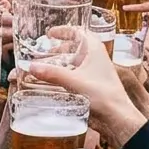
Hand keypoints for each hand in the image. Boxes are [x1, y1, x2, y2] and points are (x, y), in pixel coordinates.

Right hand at [21, 38, 148, 148]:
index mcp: (95, 50)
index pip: (80, 32)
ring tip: (45, 66)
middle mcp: (96, 59)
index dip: (65, 30)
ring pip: (75, 62)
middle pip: (76, 47)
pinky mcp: (92, 85)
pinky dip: (64, 75)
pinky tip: (54, 82)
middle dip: (59, 48)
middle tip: (45, 51)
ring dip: (61, 62)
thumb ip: (52, 73)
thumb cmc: (103, 95)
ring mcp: (95, 72)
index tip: (50, 34)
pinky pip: (76, 75)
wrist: (116, 118)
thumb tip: (32, 67)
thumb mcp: (74, 81)